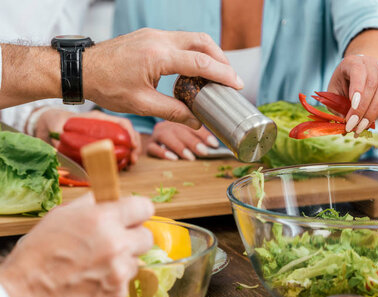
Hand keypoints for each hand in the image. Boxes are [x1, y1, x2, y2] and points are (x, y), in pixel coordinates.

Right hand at [0, 194, 153, 296]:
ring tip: (94, 267)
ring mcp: (120, 273)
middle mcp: (117, 245)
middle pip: (147, 236)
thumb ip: (89, 205)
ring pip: (136, 262)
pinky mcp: (118, 296)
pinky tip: (91, 284)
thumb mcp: (59, 217)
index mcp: (103, 220)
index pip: (144, 207)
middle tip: (114, 243)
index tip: (132, 217)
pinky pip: (125, 285)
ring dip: (121, 263)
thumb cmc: (37, 256)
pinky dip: (112, 284)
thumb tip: (108, 198)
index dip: (138, 212)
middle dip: (133, 238)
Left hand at [34, 109, 141, 163]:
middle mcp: (105, 127)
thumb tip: (60, 144)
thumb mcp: (55, 126)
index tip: (132, 146)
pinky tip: (122, 166)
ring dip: (131, 154)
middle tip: (133, 160)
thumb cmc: (56, 123)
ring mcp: (106, 136)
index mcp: (98, 119)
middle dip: (134, 147)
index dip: (130, 133)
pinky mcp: (103, 145)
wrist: (52, 125)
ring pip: (125, 143)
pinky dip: (122, 159)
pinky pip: (117, 151)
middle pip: (128, 134)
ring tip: (130, 165)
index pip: (121, 123)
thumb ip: (58, 133)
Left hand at [83, 28, 243, 129]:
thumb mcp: (142, 104)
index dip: (222, 73)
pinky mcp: (149, 37)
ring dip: (208, 54)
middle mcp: (158, 39)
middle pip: (202, 41)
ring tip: (216, 74)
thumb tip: (197, 121)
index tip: (237, 83)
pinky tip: (194, 69)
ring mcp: (153, 35)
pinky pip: (179, 40)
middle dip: (221, 58)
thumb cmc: (106, 86)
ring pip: (192, 38)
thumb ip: (173, 112)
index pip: (200, 61)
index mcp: (158, 56)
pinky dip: (193, 52)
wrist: (81, 70)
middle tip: (230, 78)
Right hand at [146, 120, 219, 159]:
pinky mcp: (148, 145)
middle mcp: (167, 125)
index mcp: (179, 120)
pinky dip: (163, 152)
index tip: (214, 144)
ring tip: (190, 157)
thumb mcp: (187, 140)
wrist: (148, 145)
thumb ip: (198, 140)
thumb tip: (214, 147)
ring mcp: (157, 134)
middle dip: (193, 141)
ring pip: (166, 137)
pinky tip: (172, 158)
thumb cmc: (175, 144)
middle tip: (204, 152)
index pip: (192, 125)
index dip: (204, 134)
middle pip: (179, 130)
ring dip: (180, 147)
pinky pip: (153, 147)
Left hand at [327, 55, 377, 135]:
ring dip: (371, 114)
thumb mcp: (334, 89)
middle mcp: (370, 66)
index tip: (353, 107)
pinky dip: (376, 114)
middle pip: (371, 85)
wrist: (358, 72)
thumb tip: (343, 122)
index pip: (358, 72)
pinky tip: (366, 124)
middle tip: (353, 125)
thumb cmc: (342, 82)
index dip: (357, 89)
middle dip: (362, 108)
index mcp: (353, 62)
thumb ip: (336, 104)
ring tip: (360, 128)